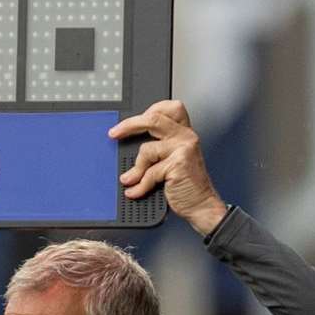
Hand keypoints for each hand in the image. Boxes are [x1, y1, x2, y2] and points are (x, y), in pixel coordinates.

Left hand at [107, 100, 228, 236]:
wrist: (201, 206)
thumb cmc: (185, 185)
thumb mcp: (171, 162)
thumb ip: (156, 150)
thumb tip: (127, 143)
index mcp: (183, 133)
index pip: (169, 108)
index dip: (148, 110)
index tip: (127, 122)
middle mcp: (185, 137)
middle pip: (154, 118)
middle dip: (129, 125)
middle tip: (114, 134)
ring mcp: (184, 149)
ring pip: (147, 148)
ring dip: (135, 168)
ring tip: (130, 179)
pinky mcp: (179, 164)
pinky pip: (149, 172)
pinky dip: (140, 184)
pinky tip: (135, 191)